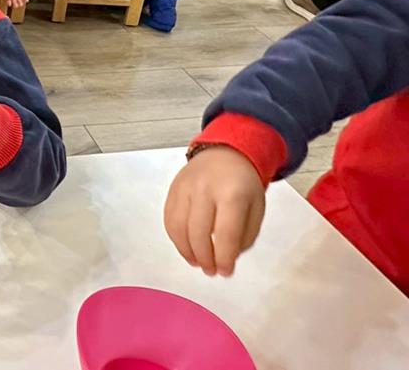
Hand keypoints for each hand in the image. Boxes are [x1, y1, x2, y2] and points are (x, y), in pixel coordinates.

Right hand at [163, 146, 265, 276]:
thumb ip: (245, 236)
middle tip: (211, 271)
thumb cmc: (243, 183)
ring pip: (179, 228)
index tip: (225, 272)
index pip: (225, 234)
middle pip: (198, 233)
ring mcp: (185, 188)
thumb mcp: (257, 208)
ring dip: (187, 252)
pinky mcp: (172, 190)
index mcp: (232, 194)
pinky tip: (186, 248)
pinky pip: (169, 220)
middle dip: (204, 259)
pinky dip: (176, 239)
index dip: (224, 258)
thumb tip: (227, 257)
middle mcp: (205, 189)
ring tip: (198, 263)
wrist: (225, 152)